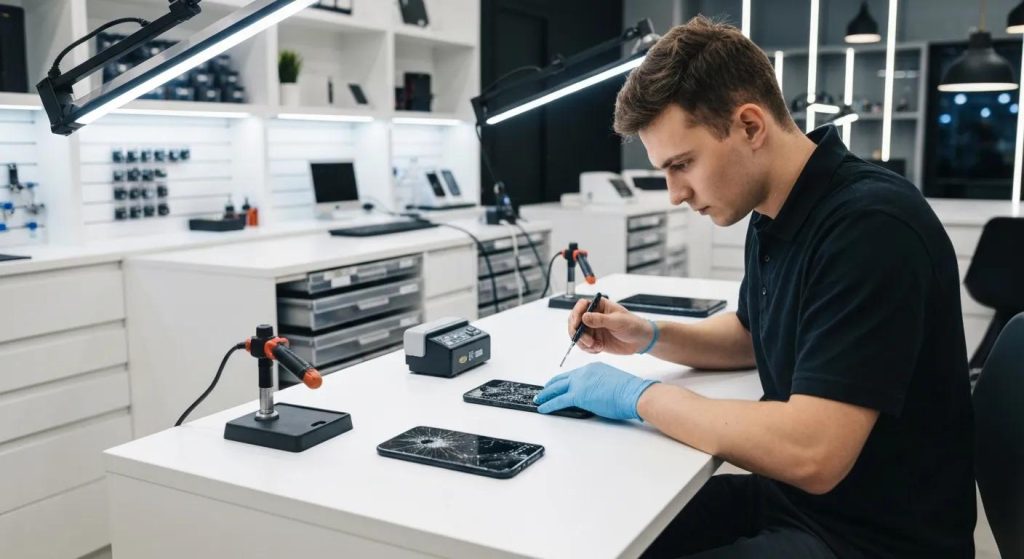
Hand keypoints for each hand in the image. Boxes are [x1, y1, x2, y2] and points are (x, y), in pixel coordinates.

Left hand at [534, 362, 657, 419]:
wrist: (634, 394)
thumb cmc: (629, 391)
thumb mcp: (611, 383)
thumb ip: (599, 387)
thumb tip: (593, 396)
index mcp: (593, 368)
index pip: (573, 375)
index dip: (563, 381)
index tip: (558, 385)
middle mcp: (584, 372)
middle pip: (561, 379)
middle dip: (550, 386)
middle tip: (543, 391)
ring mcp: (580, 382)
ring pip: (557, 388)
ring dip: (546, 395)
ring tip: (539, 400)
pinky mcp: (578, 395)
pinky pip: (559, 400)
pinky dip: (549, 405)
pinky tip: (543, 408)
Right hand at [569, 296, 654, 354]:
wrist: (640, 340)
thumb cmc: (632, 325)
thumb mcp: (618, 321)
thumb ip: (600, 320)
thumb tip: (584, 317)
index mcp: (599, 306)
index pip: (581, 306)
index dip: (576, 314)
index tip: (576, 324)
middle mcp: (593, 316)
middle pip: (575, 321)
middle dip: (577, 332)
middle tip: (587, 342)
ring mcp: (592, 329)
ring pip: (577, 335)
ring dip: (582, 343)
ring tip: (595, 346)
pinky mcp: (594, 340)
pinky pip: (584, 345)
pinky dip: (588, 349)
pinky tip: (598, 349)